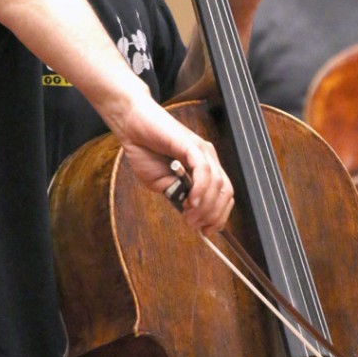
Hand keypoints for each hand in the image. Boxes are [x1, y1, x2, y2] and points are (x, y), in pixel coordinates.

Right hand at [115, 86, 233, 234]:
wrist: (132, 126)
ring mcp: (201, 150)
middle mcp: (208, 158)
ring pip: (217, 184)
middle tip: (196, 226)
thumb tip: (190, 212)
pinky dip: (201, 189)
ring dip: (206, 206)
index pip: (223, 194)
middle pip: (225, 192)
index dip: (219, 215)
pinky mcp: (191, 145)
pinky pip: (203, 170)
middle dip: (213, 215)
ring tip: (191, 217)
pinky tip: (192, 201)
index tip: (207, 230)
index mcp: (204, 167)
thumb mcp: (161, 183)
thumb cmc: (145, 150)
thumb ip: (177, 195)